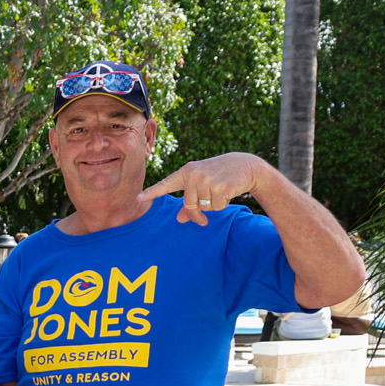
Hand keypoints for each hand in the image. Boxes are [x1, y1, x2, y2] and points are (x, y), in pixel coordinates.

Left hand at [138, 153, 271, 226]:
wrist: (246, 166)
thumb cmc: (220, 175)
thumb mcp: (202, 184)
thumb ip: (189, 200)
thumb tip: (180, 219)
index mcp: (186, 172)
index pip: (166, 184)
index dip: (152, 192)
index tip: (138, 198)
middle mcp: (194, 174)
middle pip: (189, 205)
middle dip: (197, 214)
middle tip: (206, 213)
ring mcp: (207, 180)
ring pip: (204, 207)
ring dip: (213, 204)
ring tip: (221, 189)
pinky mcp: (221, 187)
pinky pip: (216, 207)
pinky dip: (223, 203)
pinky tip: (229, 190)